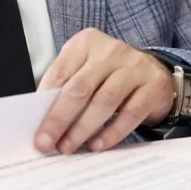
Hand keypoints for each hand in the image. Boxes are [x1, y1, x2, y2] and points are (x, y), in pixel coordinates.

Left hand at [35, 28, 174, 155]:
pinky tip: (98, 145)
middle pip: (80, 88)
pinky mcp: (153, 86)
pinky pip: (130, 114)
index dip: (46, 105)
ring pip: (104, 102)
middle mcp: (111, 50)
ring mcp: (135, 66)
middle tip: (48, 143)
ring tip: (70, 147)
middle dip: (60, 119)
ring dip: (83, 129)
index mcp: (86, 42)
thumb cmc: (109, 74)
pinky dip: (111, 133)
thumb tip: (43, 122)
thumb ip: (65, 87)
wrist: (154, 72)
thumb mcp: (85, 70)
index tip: (37, 131)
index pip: (61, 74)